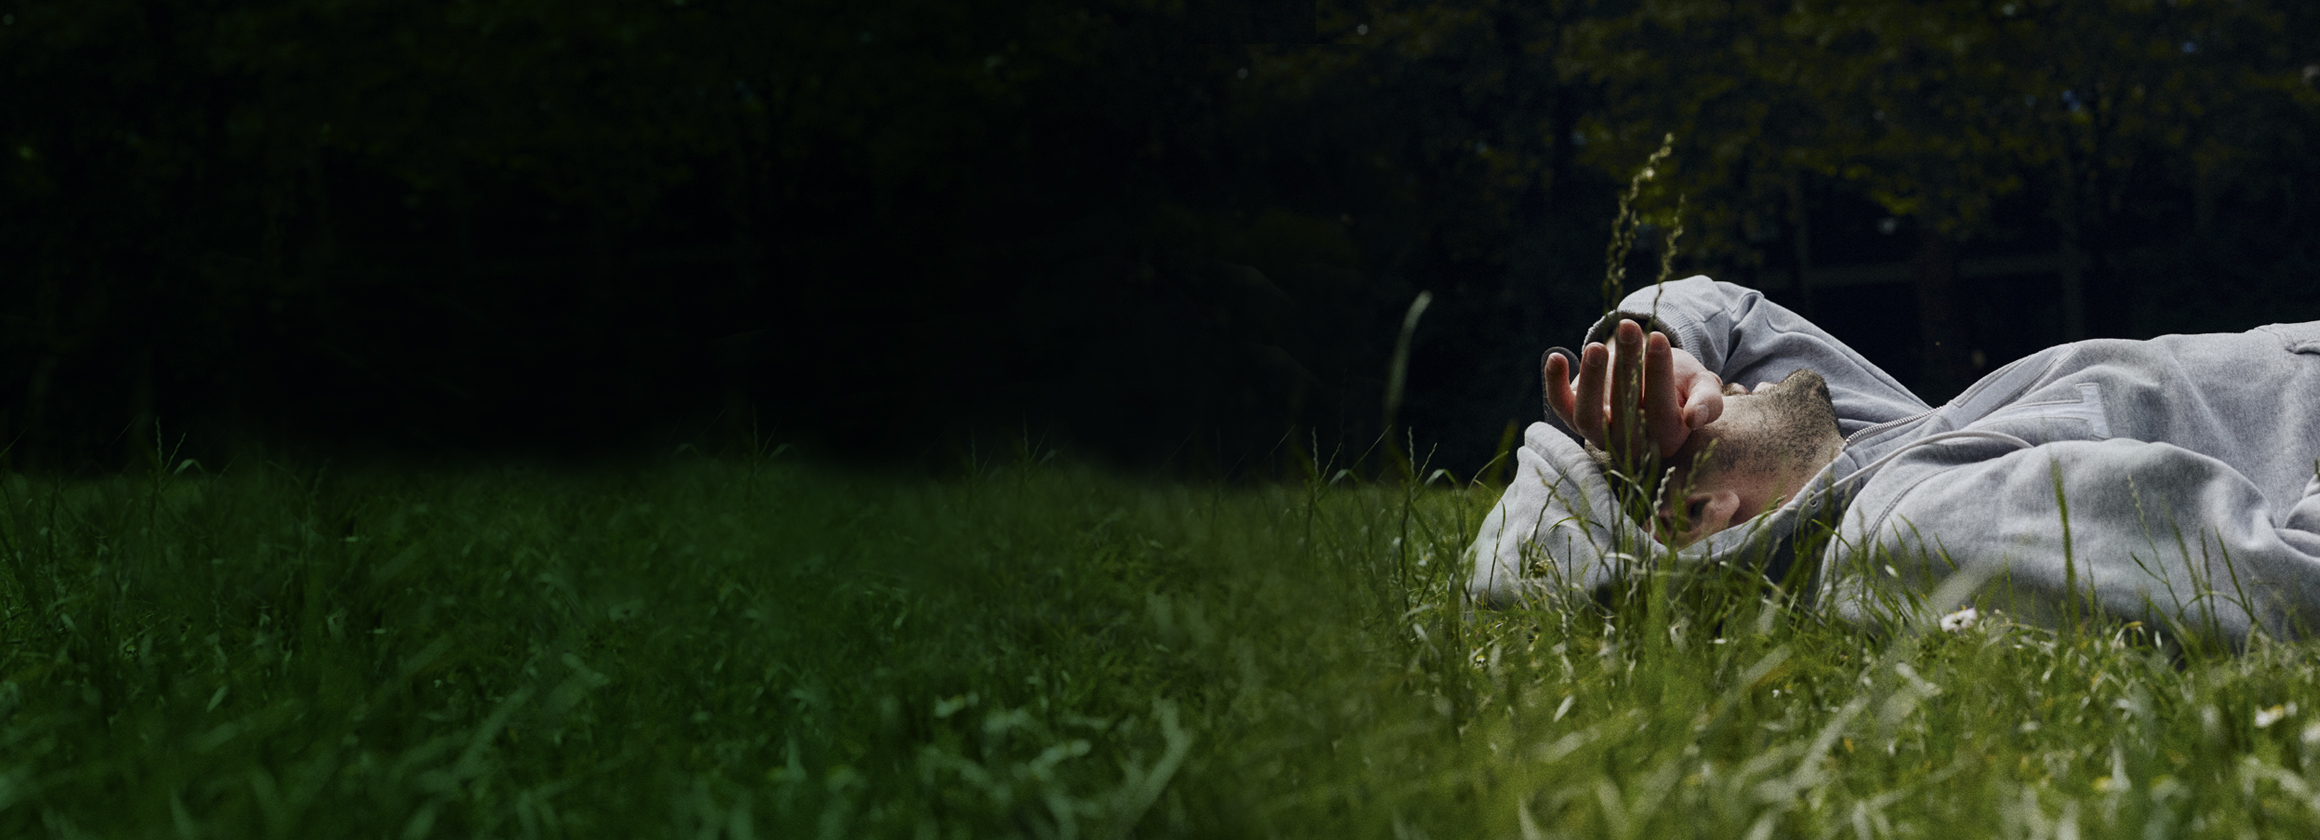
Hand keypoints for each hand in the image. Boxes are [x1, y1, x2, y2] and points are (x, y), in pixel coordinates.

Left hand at [1544, 319, 1723, 460]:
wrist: (1652, 379)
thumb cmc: (1683, 384)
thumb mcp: (1703, 386)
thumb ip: (1708, 401)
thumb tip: (1695, 418)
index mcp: (1668, 438)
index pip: (1662, 411)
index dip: (1659, 375)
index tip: (1658, 338)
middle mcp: (1631, 445)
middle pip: (1625, 410)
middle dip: (1626, 364)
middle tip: (1629, 327)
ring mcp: (1600, 435)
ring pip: (1588, 416)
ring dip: (1591, 380)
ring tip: (1596, 347)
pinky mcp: (1576, 418)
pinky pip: (1561, 406)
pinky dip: (1553, 384)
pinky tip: (1556, 357)